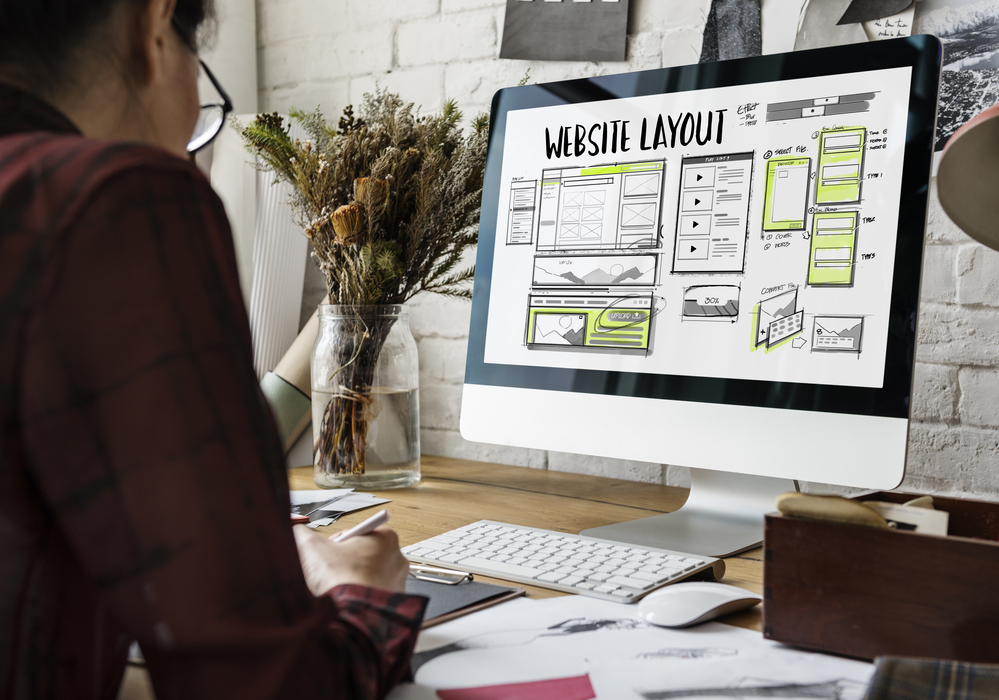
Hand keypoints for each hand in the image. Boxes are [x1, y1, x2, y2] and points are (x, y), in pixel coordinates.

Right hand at [293, 524, 408, 594]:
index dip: (339, 542)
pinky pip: (371, 594)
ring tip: (337, 586)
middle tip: (331, 569)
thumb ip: (303, 534)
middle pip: (364, 553)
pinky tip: (345, 598)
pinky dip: (358, 595)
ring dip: (351, 578)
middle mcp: (397, 559)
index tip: (330, 551)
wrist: (349, 615)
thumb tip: (298, 531)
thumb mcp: (312, 547)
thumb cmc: (339, 580)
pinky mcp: (391, 603)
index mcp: (386, 538)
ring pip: (367, 574)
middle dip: (345, 560)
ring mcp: (396, 582)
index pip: (358, 533)